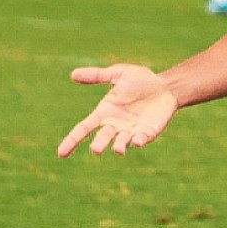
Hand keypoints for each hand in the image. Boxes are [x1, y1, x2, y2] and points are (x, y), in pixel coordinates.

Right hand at [56, 64, 178, 157]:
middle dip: (99, 144)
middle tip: (95, 149)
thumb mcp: (118, 73)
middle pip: (102, 138)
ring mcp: (131, 131)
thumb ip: (97, 76)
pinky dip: (138, 141)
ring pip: (121, 142)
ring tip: (117, 149)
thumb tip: (73, 74)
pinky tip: (137, 140)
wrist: (165, 86)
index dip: (72, 140)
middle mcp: (115, 125)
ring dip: (118, 146)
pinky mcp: (147, 133)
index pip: (84, 128)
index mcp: (104, 112)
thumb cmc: (140, 80)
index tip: (61, 153)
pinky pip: (141, 140)